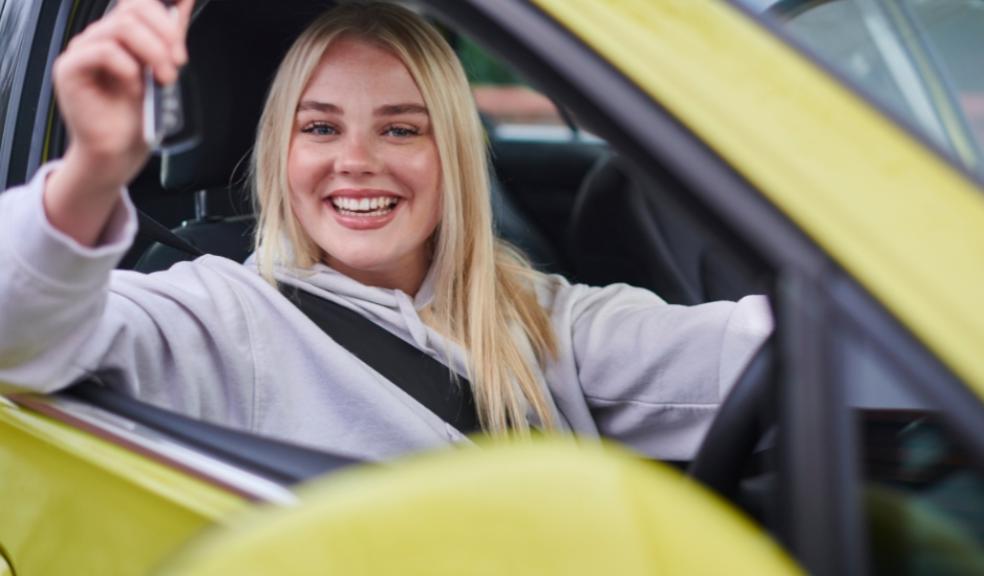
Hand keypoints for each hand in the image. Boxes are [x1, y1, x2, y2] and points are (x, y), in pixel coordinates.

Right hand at [45, 0, 193, 245]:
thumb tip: (184, 1)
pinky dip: (128, 69)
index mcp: (119, 35)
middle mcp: (98, 37)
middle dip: (164, 35)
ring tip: (165, 80)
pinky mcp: (70, 68)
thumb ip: (171, 36)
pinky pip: (103, 51)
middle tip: (179, 64)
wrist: (119, 153)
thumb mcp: (163, 70)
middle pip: (132, 9)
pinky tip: (135, 88)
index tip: (183, 46)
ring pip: (121, 28)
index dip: (165, 17)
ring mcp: (82, 50)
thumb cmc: (139, 116)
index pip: (138, 4)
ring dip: (153, 53)